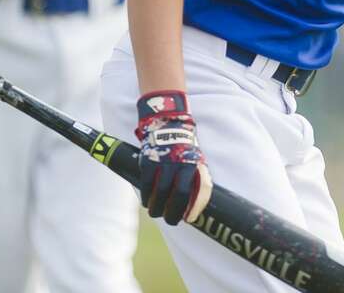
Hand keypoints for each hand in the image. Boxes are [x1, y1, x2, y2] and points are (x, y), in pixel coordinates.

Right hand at [135, 90, 212, 225]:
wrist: (167, 122)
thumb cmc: (183, 146)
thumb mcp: (195, 158)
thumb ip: (197, 177)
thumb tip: (198, 202)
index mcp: (194, 165)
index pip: (196, 192)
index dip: (193, 208)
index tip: (189, 219)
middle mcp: (179, 165)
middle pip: (177, 196)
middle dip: (173, 213)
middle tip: (171, 221)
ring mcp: (163, 163)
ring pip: (160, 193)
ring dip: (157, 208)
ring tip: (156, 213)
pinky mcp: (148, 161)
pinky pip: (146, 184)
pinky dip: (146, 196)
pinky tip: (146, 201)